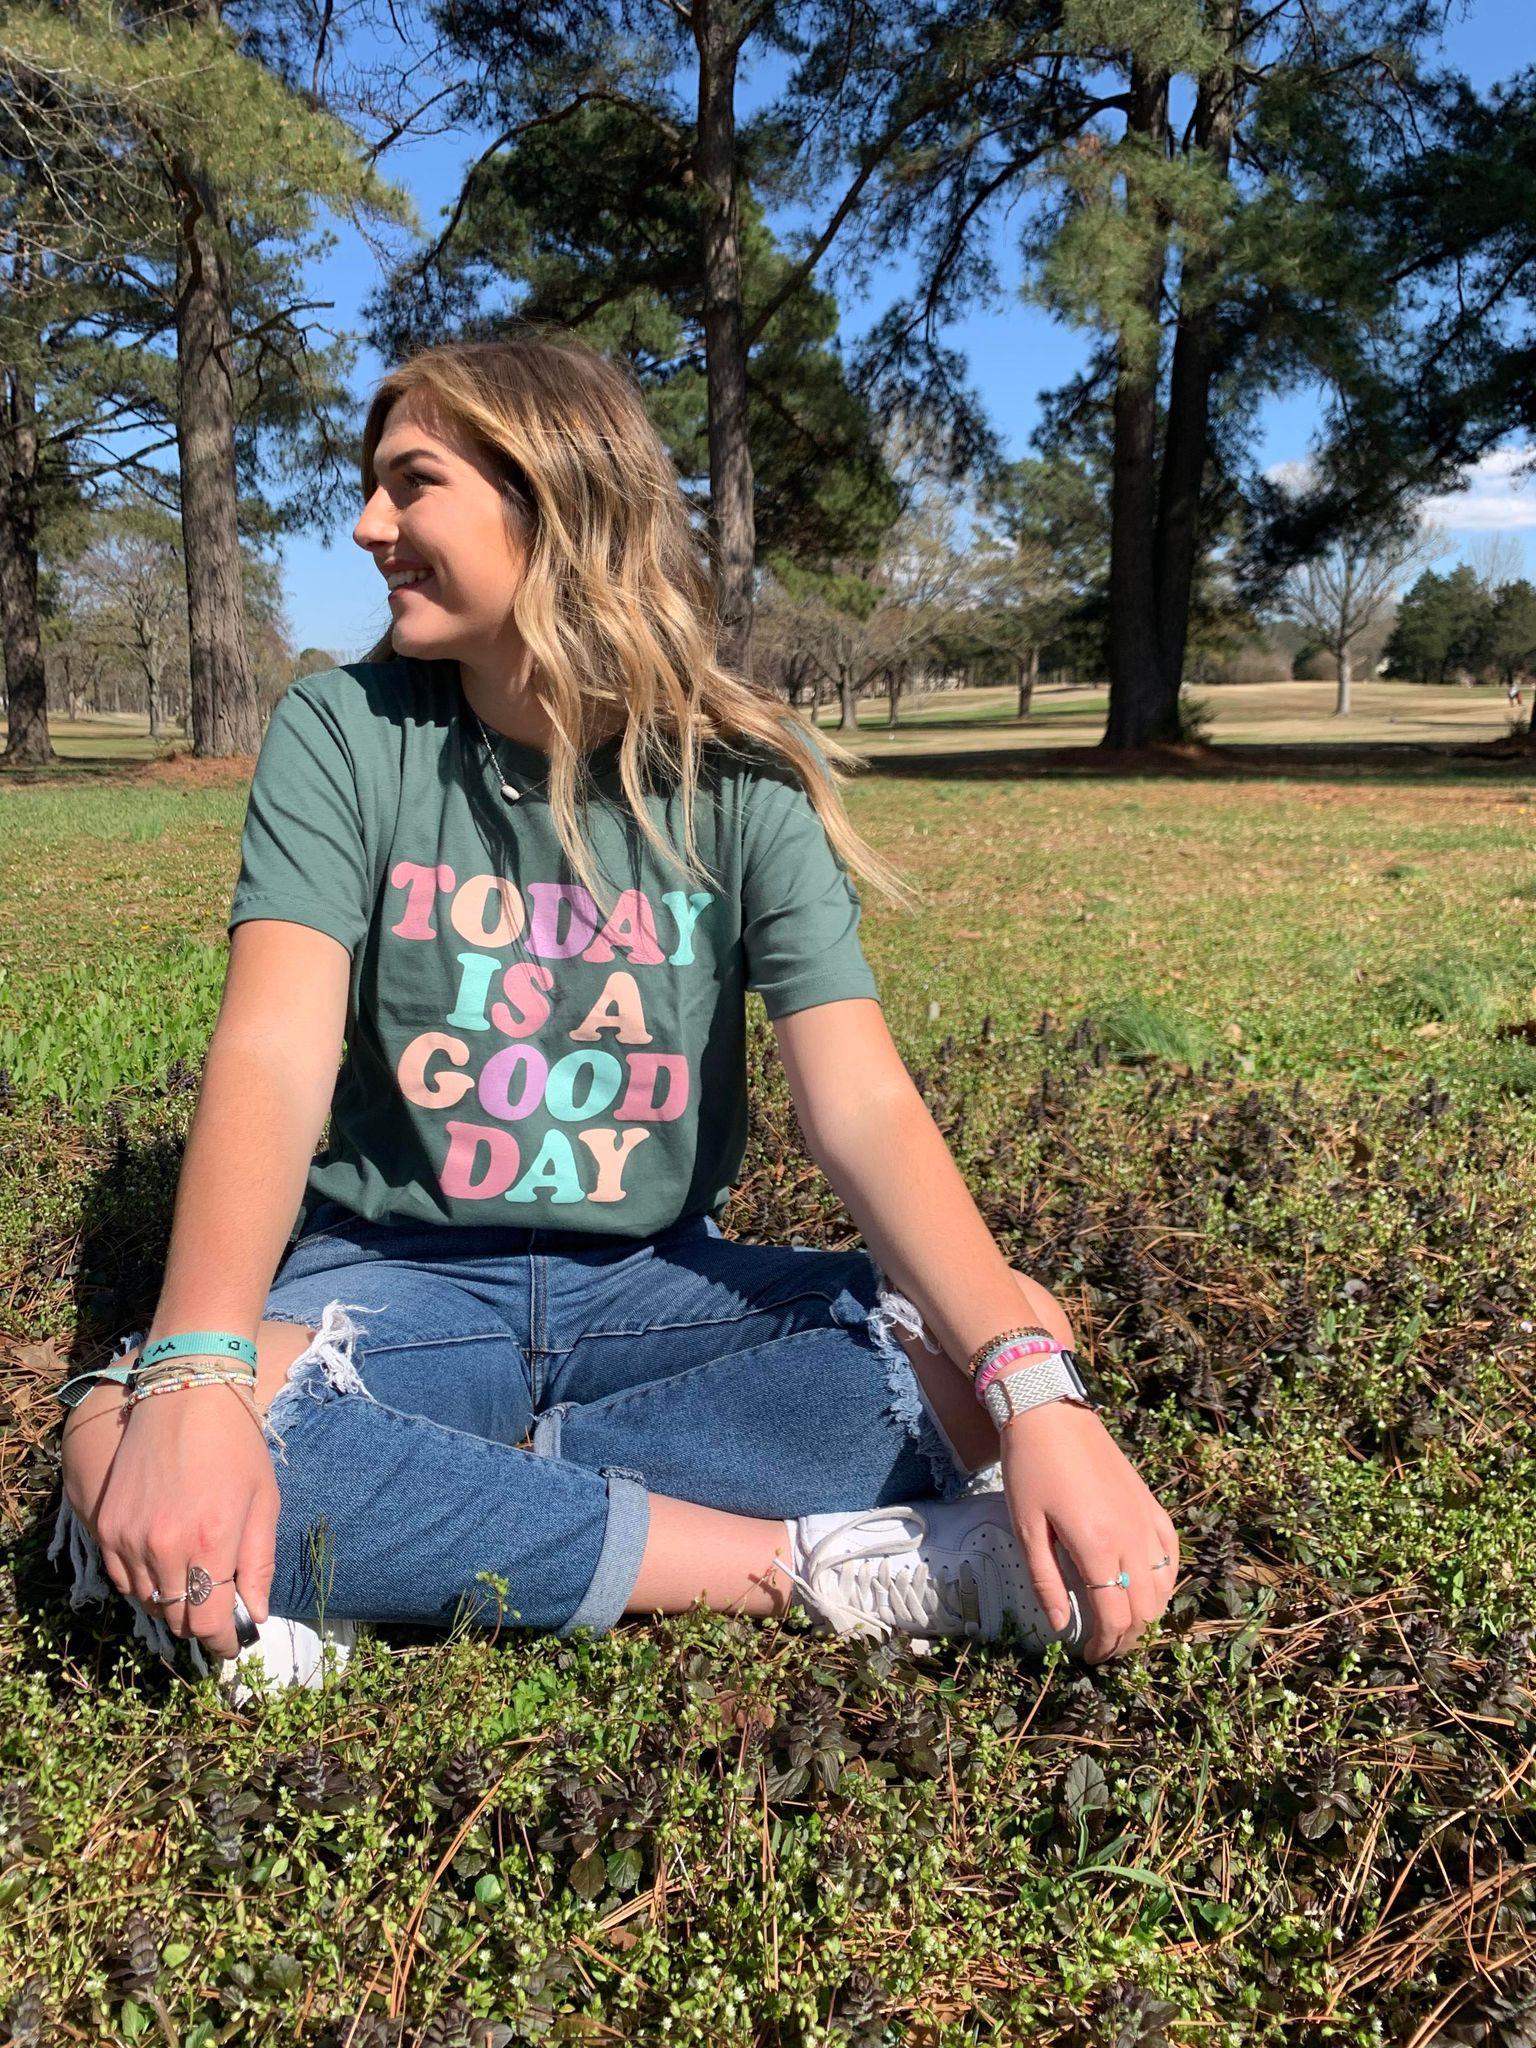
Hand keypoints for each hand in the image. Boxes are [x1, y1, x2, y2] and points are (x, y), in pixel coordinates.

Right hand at [61, 1380, 278, 1662]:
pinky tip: (166, 1567)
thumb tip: (256, 1613)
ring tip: (194, 1588)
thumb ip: (258, 1562)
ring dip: (173, 1604)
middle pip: (178, 1618)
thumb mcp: (263, 1501)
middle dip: (201, 1624)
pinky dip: (144, 1583)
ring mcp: (129, 1536)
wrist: (187, 1393)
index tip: (233, 1646)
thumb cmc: (236, 1445)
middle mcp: (166, 1545)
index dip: (223, 1643)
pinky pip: (122, 1578)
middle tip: (217, 1615)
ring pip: (148, 1602)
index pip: (210, 1622)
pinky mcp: (107, 1524)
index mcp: (212, 1542)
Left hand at [996, 1401, 1178, 1663]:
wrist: (1052, 1414)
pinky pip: (1171, 1554)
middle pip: (1144, 1610)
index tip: (1090, 1658)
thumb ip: (1045, 1580)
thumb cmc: (1031, 1469)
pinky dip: (1165, 1581)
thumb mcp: (1026, 1527)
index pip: (1114, 1617)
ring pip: (1163, 1587)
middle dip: (1127, 1639)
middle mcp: (1131, 1538)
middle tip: (1105, 1649)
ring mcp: (1146, 1520)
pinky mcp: (1152, 1504)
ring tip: (1123, 1626)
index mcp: (1097, 1547)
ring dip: (1147, 1616)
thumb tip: (1062, 1626)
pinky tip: (1150, 1589)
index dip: (1105, 1646)